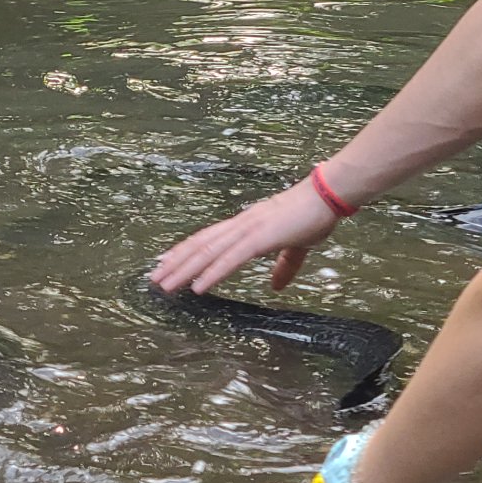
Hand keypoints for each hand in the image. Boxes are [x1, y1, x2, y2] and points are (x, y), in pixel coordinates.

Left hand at [149, 174, 349, 295]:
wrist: (328, 195)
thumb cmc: (313, 216)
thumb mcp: (295, 246)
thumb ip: (284, 266)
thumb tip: (276, 286)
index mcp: (245, 225)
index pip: (207, 239)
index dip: (185, 252)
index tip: (166, 263)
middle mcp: (240, 225)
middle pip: (199, 245)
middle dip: (175, 263)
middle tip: (153, 279)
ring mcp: (248, 230)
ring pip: (208, 253)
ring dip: (184, 270)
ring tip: (165, 286)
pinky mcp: (261, 238)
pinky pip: (231, 259)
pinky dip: (212, 273)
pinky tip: (198, 287)